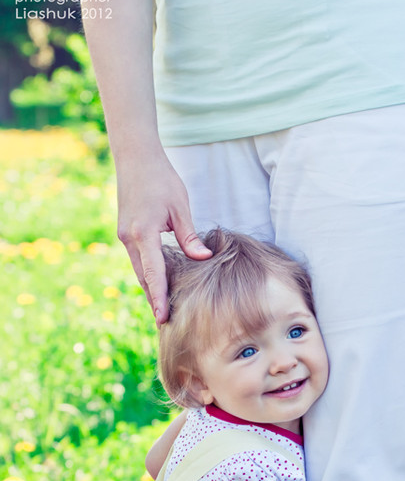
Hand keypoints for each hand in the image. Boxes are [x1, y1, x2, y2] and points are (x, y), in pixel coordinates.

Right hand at [116, 151, 211, 324]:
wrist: (135, 157)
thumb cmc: (161, 178)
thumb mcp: (180, 207)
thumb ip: (189, 236)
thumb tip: (203, 259)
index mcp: (143, 234)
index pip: (153, 273)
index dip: (159, 297)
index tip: (162, 318)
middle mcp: (129, 238)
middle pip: (144, 277)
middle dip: (154, 299)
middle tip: (166, 323)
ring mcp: (124, 236)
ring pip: (139, 270)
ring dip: (150, 288)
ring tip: (163, 309)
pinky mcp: (125, 232)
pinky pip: (138, 259)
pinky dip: (148, 273)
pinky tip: (158, 284)